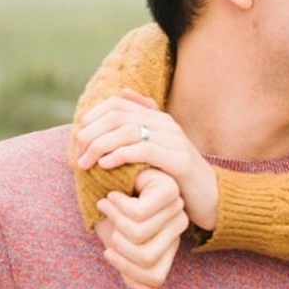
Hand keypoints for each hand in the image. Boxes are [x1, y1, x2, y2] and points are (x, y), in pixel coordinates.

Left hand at [76, 89, 218, 230]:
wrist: (210, 196)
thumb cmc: (177, 175)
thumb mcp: (158, 149)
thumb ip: (141, 127)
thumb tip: (123, 93)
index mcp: (158, 118)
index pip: (118, 103)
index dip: (93, 116)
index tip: (79, 136)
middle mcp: (166, 124)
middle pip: (118, 116)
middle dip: (92, 133)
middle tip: (78, 152)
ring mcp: (174, 140)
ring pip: (127, 131)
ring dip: (100, 146)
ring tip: (86, 162)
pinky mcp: (178, 159)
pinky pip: (143, 150)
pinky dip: (120, 155)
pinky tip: (105, 165)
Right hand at [96, 168, 189, 288]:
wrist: (104, 176)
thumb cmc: (110, 213)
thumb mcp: (117, 247)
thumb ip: (131, 273)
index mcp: (168, 244)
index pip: (155, 277)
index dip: (126, 269)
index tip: (108, 250)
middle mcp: (177, 228)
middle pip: (147, 258)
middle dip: (117, 244)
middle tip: (107, 223)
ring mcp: (176, 207)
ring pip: (141, 235)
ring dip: (115, 221)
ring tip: (108, 205)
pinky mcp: (168, 189)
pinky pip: (139, 214)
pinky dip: (117, 207)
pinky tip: (114, 195)